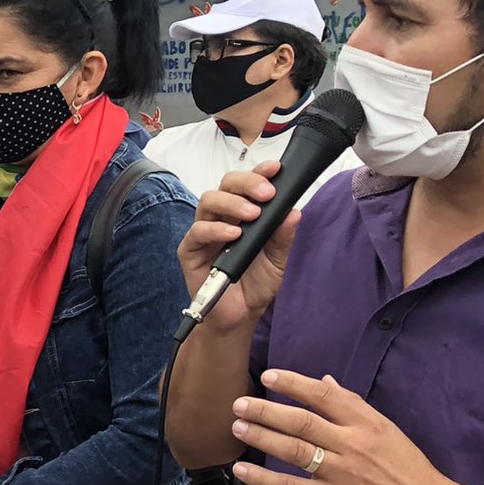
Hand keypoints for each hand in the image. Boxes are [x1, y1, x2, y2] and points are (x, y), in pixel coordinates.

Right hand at [177, 161, 300, 333]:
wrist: (240, 316)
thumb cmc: (255, 284)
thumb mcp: (278, 259)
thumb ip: (283, 236)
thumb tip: (293, 211)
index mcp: (243, 214)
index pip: (247, 185)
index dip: (259, 172)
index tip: (276, 169)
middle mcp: (222, 218)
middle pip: (226, 185)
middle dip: (247, 183)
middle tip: (266, 193)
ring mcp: (204, 233)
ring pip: (209, 201)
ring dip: (232, 203)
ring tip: (252, 214)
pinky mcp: (190, 251)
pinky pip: (198, 232)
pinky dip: (216, 230)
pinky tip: (233, 235)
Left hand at [229, 369, 455, 484]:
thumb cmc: (405, 467)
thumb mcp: (385, 429)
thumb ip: (352, 406)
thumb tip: (324, 382)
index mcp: (366, 423)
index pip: (324, 397)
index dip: (294, 384)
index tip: (268, 376)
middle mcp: (352, 444)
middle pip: (302, 422)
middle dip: (267, 410)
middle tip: (240, 403)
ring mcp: (340, 473)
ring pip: (294, 450)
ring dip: (262, 436)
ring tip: (237, 426)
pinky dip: (263, 478)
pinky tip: (242, 469)